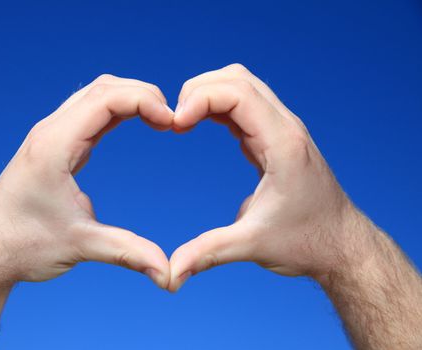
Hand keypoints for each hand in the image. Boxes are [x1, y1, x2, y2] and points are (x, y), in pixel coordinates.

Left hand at [0, 75, 172, 288]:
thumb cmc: (23, 246)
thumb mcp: (80, 246)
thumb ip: (129, 252)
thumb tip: (169, 273)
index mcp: (54, 146)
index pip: (106, 99)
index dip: (144, 101)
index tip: (172, 122)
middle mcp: (50, 132)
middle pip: (103, 88)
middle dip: (142, 94)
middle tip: (172, 119)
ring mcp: (50, 136)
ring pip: (95, 95)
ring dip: (129, 99)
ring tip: (160, 118)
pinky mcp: (54, 146)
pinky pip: (89, 114)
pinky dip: (117, 111)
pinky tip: (136, 122)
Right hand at [168, 63, 360, 290]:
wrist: (341, 245)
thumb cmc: (307, 242)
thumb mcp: (252, 245)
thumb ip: (207, 252)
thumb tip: (169, 273)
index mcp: (282, 143)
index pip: (237, 92)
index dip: (199, 99)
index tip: (175, 125)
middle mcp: (285, 127)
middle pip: (237, 79)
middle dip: (198, 91)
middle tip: (174, 122)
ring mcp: (282, 130)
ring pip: (241, 85)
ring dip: (208, 94)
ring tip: (182, 121)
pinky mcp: (275, 139)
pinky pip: (244, 106)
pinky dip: (217, 106)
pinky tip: (199, 124)